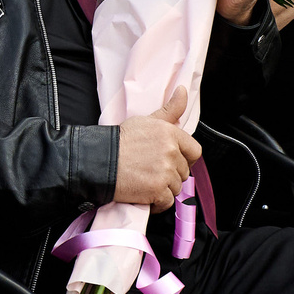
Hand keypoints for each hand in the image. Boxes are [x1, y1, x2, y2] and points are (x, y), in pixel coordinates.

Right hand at [113, 86, 200, 210]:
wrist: (99, 160)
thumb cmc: (120, 141)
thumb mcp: (146, 120)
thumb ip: (170, 109)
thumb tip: (183, 91)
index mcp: (170, 133)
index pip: (194, 151)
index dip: (185, 159)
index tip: (173, 162)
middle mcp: (171, 151)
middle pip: (183, 172)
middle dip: (170, 174)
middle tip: (151, 172)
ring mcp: (165, 172)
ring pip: (176, 188)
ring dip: (163, 189)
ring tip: (146, 182)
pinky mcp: (157, 190)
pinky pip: (167, 202)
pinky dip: (158, 203)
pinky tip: (146, 196)